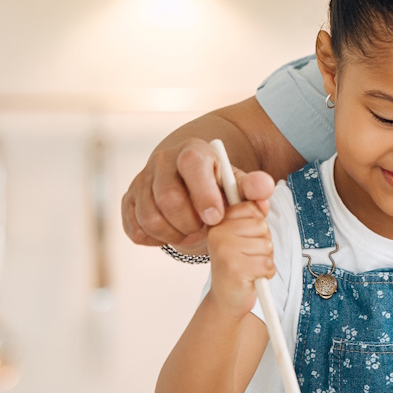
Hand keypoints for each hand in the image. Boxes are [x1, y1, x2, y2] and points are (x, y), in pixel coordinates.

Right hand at [123, 137, 274, 249]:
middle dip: (189, 223)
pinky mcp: (127, 201)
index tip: (216, 218)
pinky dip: (156, 239)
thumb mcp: (239, 185)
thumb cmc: (218, 187)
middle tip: (204, 230)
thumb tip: (264, 188)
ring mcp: (141, 181)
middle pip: (168, 199)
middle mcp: (162, 161)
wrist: (190, 185)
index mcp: (193, 152)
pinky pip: (135, 229)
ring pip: (150, 218)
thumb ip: (254, 187)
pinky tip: (173, 233)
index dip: (203, 194)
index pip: (192, 164)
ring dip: (174, 235)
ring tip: (191, 233)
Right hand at [206, 201, 275, 313]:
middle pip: (261, 225)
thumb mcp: (244, 233)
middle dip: (262, 242)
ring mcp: (223, 250)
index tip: (245, 237)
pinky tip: (251, 278)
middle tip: (247, 255)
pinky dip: (266, 273)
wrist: (227, 298)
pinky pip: (267, 264)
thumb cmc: (238, 263)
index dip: (256, 224)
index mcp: (216, 219)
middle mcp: (216, 232)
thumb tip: (265, 192)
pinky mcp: (234, 269)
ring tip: (248, 266)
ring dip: (264, 258)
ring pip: (266, 244)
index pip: (251, 207)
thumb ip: (253, 212)